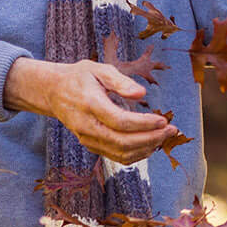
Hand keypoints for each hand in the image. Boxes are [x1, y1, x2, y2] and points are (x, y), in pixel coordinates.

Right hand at [3, 57, 174, 165]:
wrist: (53, 92)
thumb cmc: (79, 78)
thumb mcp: (99, 69)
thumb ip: (120, 81)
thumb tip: (141, 93)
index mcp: (89, 105)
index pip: (119, 122)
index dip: (144, 124)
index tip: (163, 120)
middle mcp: (87, 126)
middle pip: (121, 142)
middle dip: (151, 138)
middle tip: (172, 130)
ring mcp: (87, 138)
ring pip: (119, 153)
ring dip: (147, 148)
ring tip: (166, 137)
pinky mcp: (90, 145)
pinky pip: (115, 156)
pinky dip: (136, 154)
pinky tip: (152, 144)